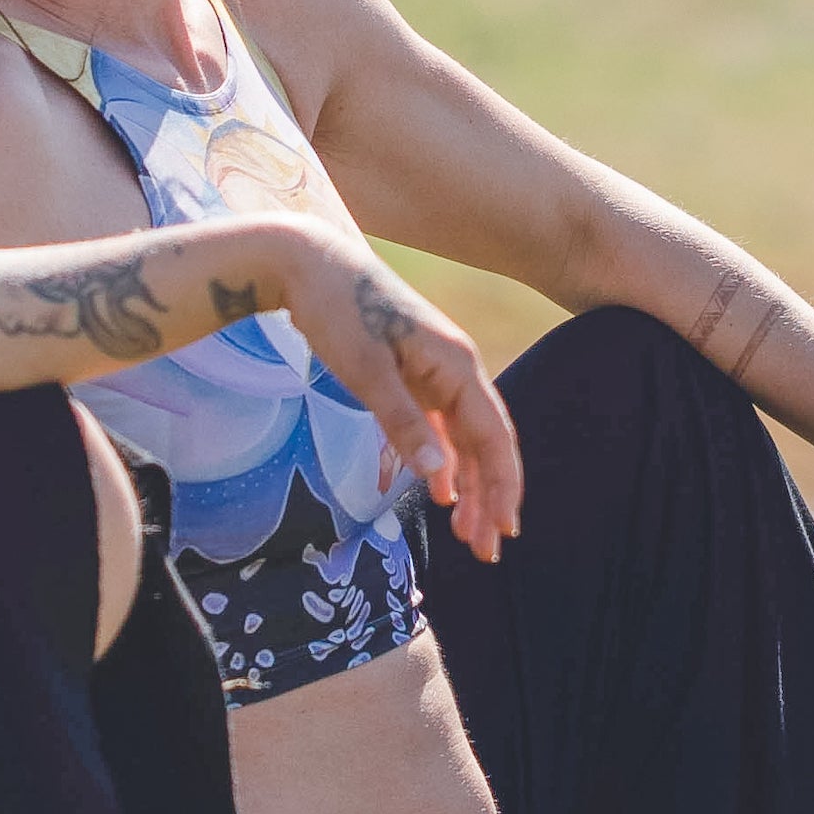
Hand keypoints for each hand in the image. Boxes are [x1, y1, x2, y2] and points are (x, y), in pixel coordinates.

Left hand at [276, 226, 523, 563]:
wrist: (309, 261)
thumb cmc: (337, 310)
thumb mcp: (366, 370)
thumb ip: (403, 422)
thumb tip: (438, 476)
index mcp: (456, 365)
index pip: (493, 437)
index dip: (503, 486)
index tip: (504, 531)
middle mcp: (456, 369)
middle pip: (486, 443)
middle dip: (491, 497)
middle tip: (488, 552)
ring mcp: (436, 372)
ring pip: (465, 439)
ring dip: (471, 486)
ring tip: (469, 536)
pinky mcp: (413, 375)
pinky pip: (442, 427)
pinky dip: (446, 461)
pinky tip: (445, 495)